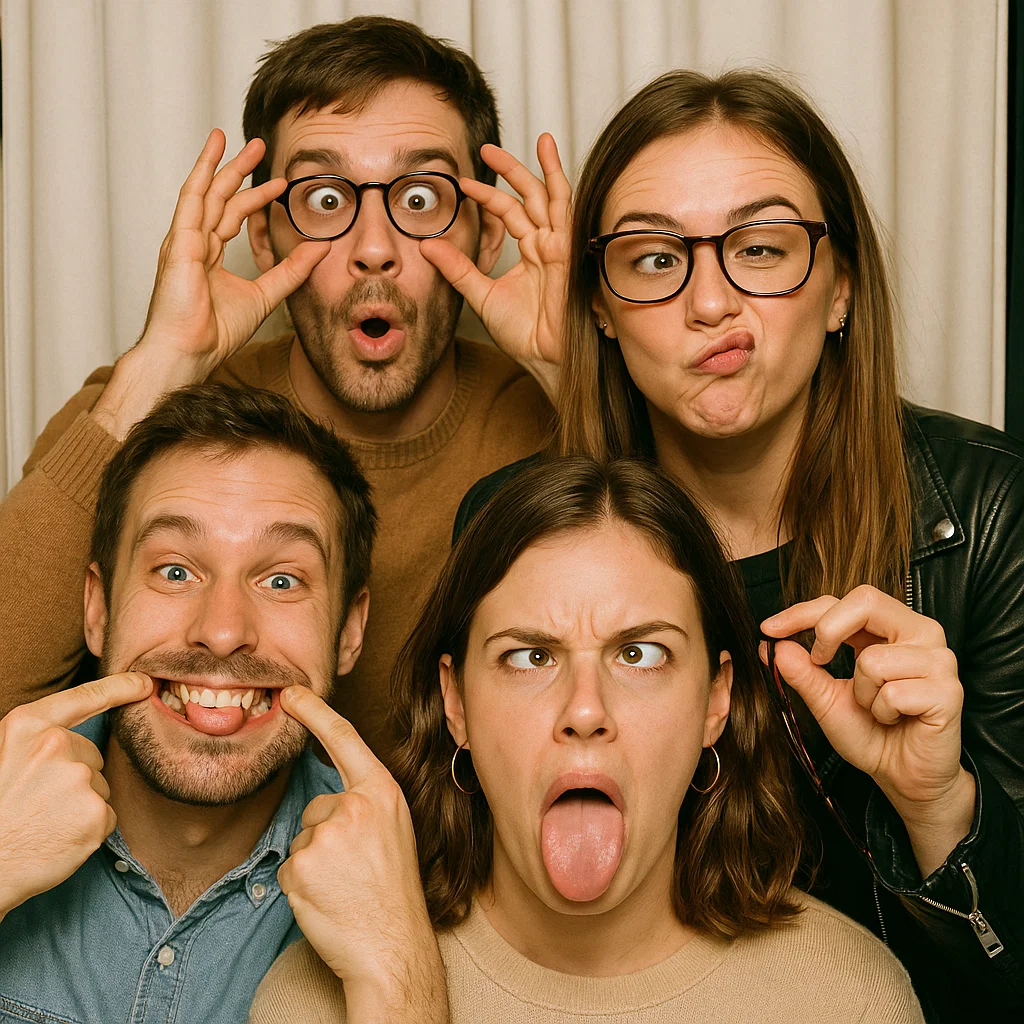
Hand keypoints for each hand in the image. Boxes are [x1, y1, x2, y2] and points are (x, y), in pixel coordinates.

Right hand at [0, 673, 153, 918]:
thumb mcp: (5, 756)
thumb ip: (40, 741)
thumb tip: (74, 735)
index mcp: (28, 727)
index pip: (85, 697)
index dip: (120, 687)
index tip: (145, 683)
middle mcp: (57, 745)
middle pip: (92, 754)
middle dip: (75, 776)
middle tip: (39, 801)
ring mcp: (80, 778)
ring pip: (99, 786)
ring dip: (81, 803)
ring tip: (44, 821)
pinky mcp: (97, 812)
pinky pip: (106, 814)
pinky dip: (89, 828)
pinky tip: (59, 837)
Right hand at [91, 129, 329, 438]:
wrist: (189, 352)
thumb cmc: (215, 332)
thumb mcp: (266, 294)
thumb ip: (292, 270)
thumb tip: (321, 247)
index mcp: (210, 257)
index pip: (233, 217)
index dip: (256, 199)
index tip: (280, 185)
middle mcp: (195, 244)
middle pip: (219, 198)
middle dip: (239, 171)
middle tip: (260, 147)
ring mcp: (185, 241)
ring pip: (205, 192)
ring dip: (220, 163)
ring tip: (234, 138)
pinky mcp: (180, 241)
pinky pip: (192, 200)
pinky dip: (203, 173)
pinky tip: (213, 152)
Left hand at [277, 687, 445, 1020]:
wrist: (392, 950)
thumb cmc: (393, 895)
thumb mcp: (392, 831)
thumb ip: (364, 805)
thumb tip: (326, 797)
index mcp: (382, 793)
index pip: (344, 739)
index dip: (314, 711)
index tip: (290, 693)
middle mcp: (355, 806)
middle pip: (316, 806)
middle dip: (325, 836)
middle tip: (354, 870)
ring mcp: (327, 834)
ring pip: (301, 837)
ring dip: (313, 862)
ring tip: (344, 887)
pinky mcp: (301, 864)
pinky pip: (288, 866)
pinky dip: (300, 886)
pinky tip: (326, 899)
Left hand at [420, 134, 570, 400]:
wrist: (548, 357)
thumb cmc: (526, 335)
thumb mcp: (482, 295)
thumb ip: (457, 270)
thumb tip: (428, 245)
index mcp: (531, 254)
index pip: (508, 215)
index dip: (487, 196)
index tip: (463, 184)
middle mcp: (547, 245)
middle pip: (529, 198)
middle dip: (510, 171)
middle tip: (486, 149)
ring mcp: (560, 245)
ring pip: (550, 195)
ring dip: (538, 166)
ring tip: (536, 137)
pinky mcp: (569, 247)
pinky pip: (563, 205)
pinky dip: (556, 178)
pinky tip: (549, 153)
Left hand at [762, 585, 974, 873]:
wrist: (902, 776)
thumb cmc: (869, 733)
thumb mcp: (825, 699)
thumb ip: (801, 670)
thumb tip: (772, 645)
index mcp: (890, 627)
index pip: (843, 601)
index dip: (802, 612)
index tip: (768, 630)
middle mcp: (920, 633)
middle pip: (866, 601)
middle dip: (828, 632)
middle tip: (820, 663)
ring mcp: (939, 660)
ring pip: (873, 659)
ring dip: (861, 693)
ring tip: (878, 708)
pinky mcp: (949, 691)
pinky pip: (893, 693)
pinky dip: (882, 712)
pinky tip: (896, 720)